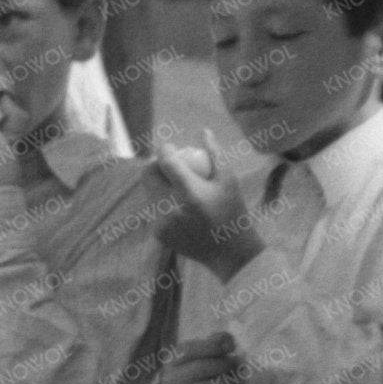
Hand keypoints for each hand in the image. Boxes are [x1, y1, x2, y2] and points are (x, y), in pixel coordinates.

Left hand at [149, 141, 261, 278]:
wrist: (230, 252)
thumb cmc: (234, 211)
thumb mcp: (229, 180)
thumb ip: (215, 154)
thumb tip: (204, 130)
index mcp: (190, 194)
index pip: (165, 163)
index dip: (164, 150)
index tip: (170, 146)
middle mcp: (171, 208)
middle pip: (148, 176)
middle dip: (155, 165)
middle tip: (168, 163)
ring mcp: (161, 222)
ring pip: (148, 192)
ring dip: (158, 184)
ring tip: (175, 183)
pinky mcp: (157, 233)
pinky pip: (152, 209)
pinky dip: (161, 202)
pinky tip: (177, 203)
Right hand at [156, 329, 242, 383]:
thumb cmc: (202, 378)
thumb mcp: (206, 357)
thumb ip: (216, 343)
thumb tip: (227, 340)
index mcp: (171, 361)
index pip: (187, 350)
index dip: (212, 346)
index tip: (232, 347)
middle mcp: (169, 379)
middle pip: (199, 368)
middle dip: (225, 365)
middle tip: (239, 366)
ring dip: (228, 383)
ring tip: (239, 380)